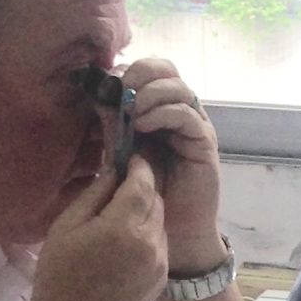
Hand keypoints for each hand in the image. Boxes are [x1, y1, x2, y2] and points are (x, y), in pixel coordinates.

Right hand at [24, 154, 167, 300]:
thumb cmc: (59, 276)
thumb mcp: (68, 225)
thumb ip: (96, 193)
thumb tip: (115, 169)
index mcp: (124, 226)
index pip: (144, 181)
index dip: (138, 164)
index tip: (130, 155)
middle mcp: (150, 243)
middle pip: (156, 200)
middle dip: (143, 188)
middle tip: (124, 184)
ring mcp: (159, 264)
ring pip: (160, 223)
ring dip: (145, 213)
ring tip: (120, 217)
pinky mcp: (160, 280)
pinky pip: (160, 246)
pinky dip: (147, 237)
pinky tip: (124, 245)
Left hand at [119, 56, 221, 272]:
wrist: (175, 231)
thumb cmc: (149, 195)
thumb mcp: (123, 155)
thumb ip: (113, 126)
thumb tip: (96, 95)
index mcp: (160, 108)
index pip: (150, 71)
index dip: (129, 69)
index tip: (106, 84)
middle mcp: (180, 111)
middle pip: (167, 69)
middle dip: (141, 74)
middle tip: (121, 90)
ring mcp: (194, 125)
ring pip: (179, 88)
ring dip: (150, 94)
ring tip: (131, 112)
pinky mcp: (204, 143)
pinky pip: (186, 115)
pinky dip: (163, 114)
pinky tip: (143, 126)